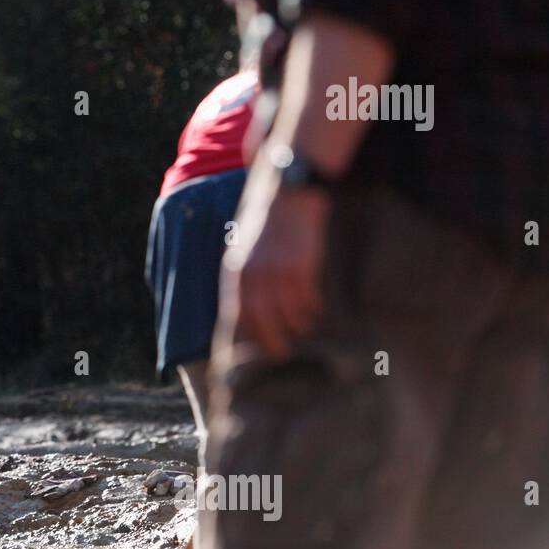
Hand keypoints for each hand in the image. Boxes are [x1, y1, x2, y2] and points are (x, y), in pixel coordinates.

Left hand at [221, 157, 330, 359]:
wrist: (286, 192)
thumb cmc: (265, 225)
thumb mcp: (242, 251)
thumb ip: (243, 280)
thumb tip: (246, 313)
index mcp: (234, 273)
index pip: (237, 316)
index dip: (246, 338)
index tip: (254, 355)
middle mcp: (252, 275)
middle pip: (261, 322)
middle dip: (272, 342)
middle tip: (282, 356)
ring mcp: (277, 270)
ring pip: (287, 313)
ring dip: (296, 326)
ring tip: (302, 329)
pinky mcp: (301, 265)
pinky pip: (307, 298)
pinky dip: (311, 308)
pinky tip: (314, 309)